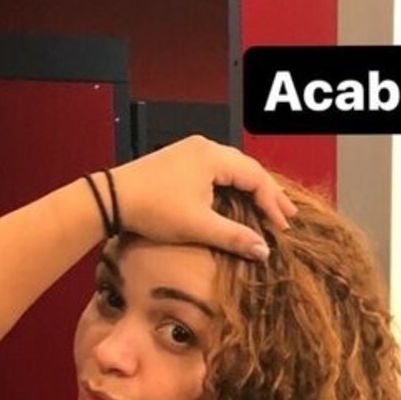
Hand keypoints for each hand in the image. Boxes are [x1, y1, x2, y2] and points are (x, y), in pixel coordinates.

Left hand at [108, 137, 294, 259]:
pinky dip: (233, 187)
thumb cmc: (153, 209)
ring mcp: (192, 152)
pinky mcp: (181, 161)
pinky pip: (218, 171)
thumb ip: (234, 237)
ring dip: (251, 189)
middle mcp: (205, 148)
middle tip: (286, 216)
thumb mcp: (198, 227)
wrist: (114, 198)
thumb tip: (263, 251)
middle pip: (247, 169)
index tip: (282, 228)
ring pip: (233, 169)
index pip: (255, 177)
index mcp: (213, 157)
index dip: (272, 203)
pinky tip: (238, 200)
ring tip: (268, 208)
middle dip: (268, 193)